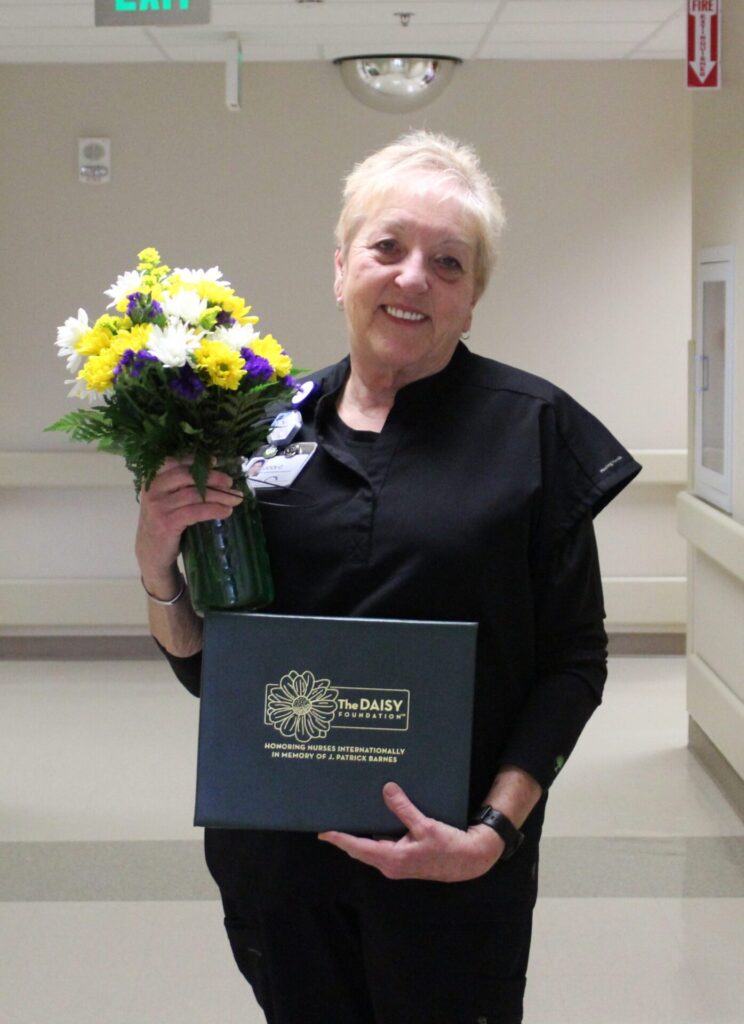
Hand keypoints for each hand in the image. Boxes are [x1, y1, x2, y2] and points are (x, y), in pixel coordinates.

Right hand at [135, 459, 243, 586]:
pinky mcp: (166, 523)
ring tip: (235, 499)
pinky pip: (195, 512)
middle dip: (212, 477)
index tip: (215, 461)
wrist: (152, 554)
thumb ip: (179, 486)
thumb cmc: (164, 523)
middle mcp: (152, 490)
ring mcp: (158, 507)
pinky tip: (226, 512)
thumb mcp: (166, 500)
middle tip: (230, 483)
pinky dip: (214, 510)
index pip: (174, 462)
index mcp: (152, 480)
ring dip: (219, 496)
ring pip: (194, 494)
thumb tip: (214, 474)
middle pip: (186, 476)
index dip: (195, 460)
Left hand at [318, 782, 504, 882]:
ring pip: (370, 849)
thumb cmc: (448, 846)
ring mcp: (396, 864)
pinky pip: (381, 847)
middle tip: (329, 821)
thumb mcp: (425, 825)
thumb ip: (404, 808)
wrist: (468, 861)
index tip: (323, 831)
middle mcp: (390, 865)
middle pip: (359, 849)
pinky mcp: (403, 860)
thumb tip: (387, 789)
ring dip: (358, 837)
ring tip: (346, 819)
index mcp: (392, 859)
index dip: (339, 838)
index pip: (357, 847)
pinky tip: (372, 821)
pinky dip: (373, 836)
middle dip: (344, 837)